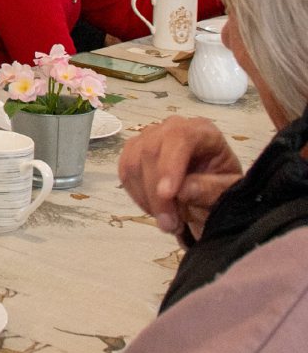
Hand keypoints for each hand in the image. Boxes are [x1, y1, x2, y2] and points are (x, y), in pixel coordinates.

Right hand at [119, 115, 242, 238]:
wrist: (209, 193)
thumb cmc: (221, 189)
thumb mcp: (227, 192)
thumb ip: (210, 190)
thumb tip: (183, 190)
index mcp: (202, 131)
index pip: (180, 138)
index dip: (170, 165)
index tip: (168, 195)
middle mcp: (172, 128)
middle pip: (150, 151)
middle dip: (156, 192)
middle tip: (170, 224)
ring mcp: (149, 137)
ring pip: (133, 163)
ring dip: (146, 197)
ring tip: (167, 222)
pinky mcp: (133, 150)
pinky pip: (124, 172)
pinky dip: (136, 195)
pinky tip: (153, 209)